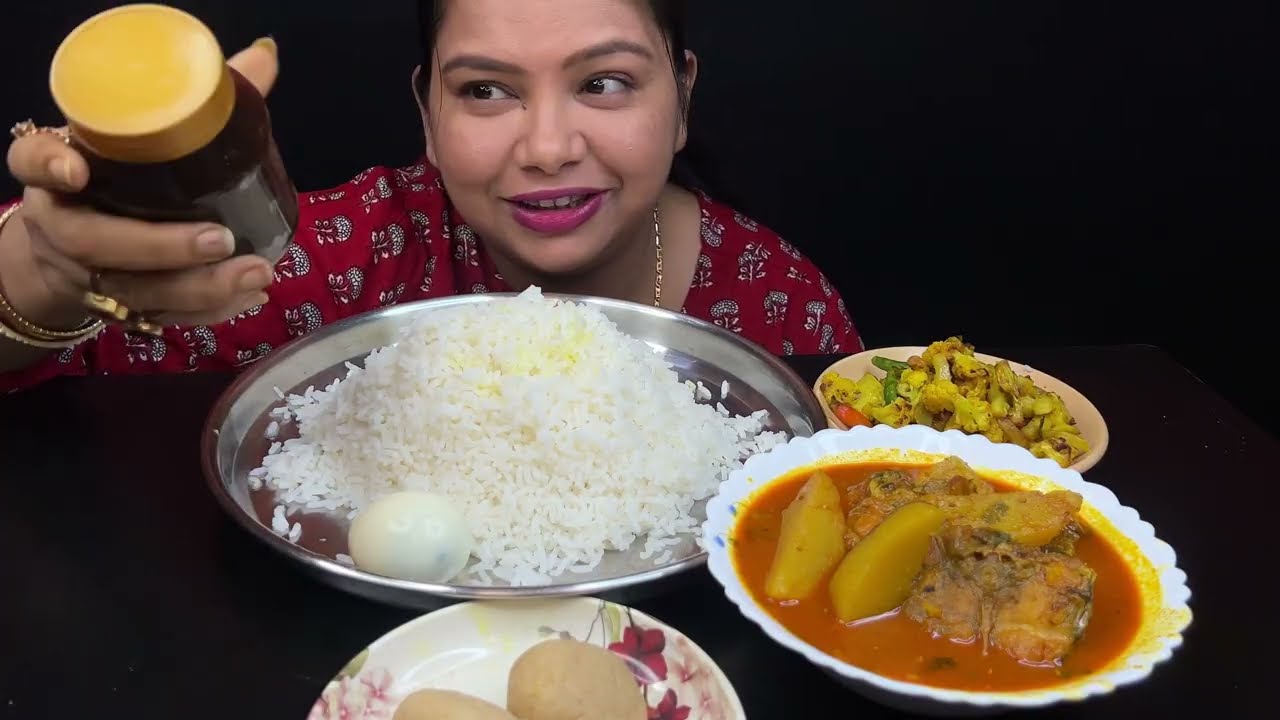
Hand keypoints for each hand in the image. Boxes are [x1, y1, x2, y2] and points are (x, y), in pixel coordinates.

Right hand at [0, 39, 281, 329]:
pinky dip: (208, 312)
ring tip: (257, 273)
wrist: (71, 255)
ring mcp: (86, 274)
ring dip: (200, 288)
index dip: (49, 163)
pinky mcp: (116, 309)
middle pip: (95, 241)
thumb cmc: (118, 180)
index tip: (76, 166)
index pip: (32, 160)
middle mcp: (62, 225)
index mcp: (57, 173)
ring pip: (133, 291)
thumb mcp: (141, 140)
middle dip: (161, 246)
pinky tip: (250, 298)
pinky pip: (160, 318)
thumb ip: (197, 101)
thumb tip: (264, 58)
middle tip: (221, 238)